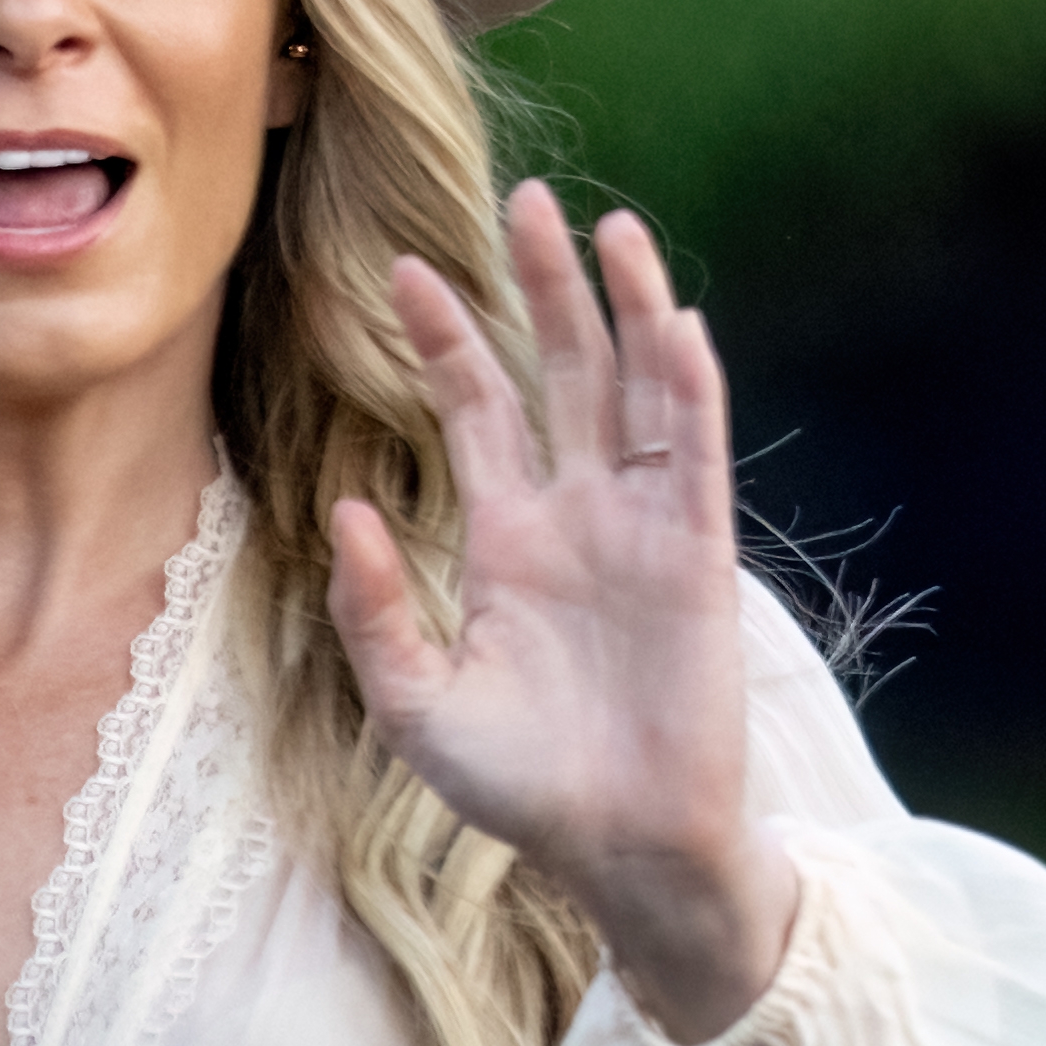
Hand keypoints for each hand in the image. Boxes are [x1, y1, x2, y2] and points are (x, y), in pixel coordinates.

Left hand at [327, 180, 795, 1042]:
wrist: (618, 848)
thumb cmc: (520, 788)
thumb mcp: (417, 704)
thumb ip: (376, 611)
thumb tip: (347, 506)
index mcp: (507, 542)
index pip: (478, 412)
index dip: (448, 339)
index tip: (405, 270)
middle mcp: (576, 516)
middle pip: (561, 372)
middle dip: (543, 287)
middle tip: (525, 197)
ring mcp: (642, 527)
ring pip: (634, 389)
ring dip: (624, 307)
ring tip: (605, 223)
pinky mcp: (697, 553)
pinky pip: (692, 449)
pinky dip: (684, 382)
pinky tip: (670, 317)